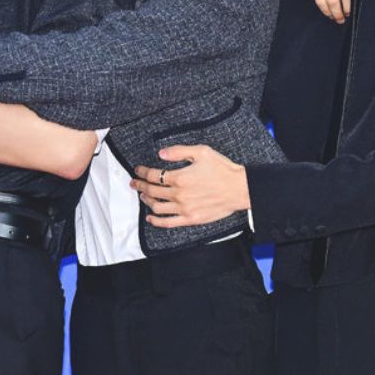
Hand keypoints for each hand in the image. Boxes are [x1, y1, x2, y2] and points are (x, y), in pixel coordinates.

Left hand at [132, 145, 250, 227]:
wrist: (239, 188)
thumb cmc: (223, 169)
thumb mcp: (202, 152)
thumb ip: (179, 151)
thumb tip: (161, 153)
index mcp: (180, 177)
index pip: (154, 175)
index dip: (143, 172)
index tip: (138, 170)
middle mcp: (179, 194)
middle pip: (152, 191)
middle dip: (140, 185)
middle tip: (135, 183)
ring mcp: (184, 208)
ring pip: (157, 207)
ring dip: (146, 201)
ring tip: (142, 196)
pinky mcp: (190, 218)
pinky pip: (168, 223)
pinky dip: (156, 221)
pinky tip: (150, 217)